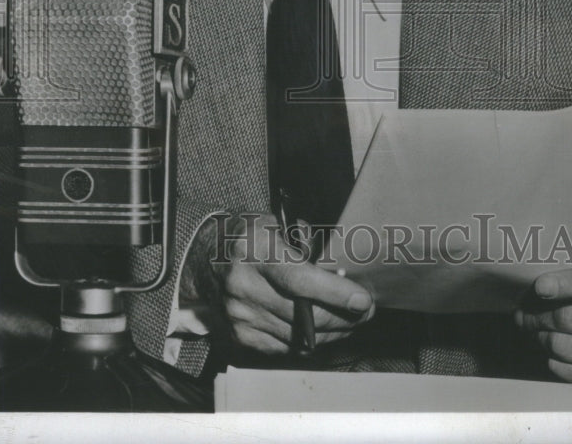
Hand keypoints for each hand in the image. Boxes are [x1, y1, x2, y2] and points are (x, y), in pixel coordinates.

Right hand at [209, 213, 374, 354]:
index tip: (362, 300)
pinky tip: (324, 328)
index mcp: (254, 250)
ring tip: (350, 320)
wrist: (205, 258)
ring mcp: (241, 316)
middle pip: (305, 314)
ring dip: (332, 332)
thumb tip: (341, 272)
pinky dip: (310, 341)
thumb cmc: (248, 236)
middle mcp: (244, 286)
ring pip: (299, 337)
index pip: (300, 279)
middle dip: (344, 316)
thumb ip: (306, 243)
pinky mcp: (241, 337)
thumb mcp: (275, 223)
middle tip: (366, 309)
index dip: (335, 293)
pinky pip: (286, 348)